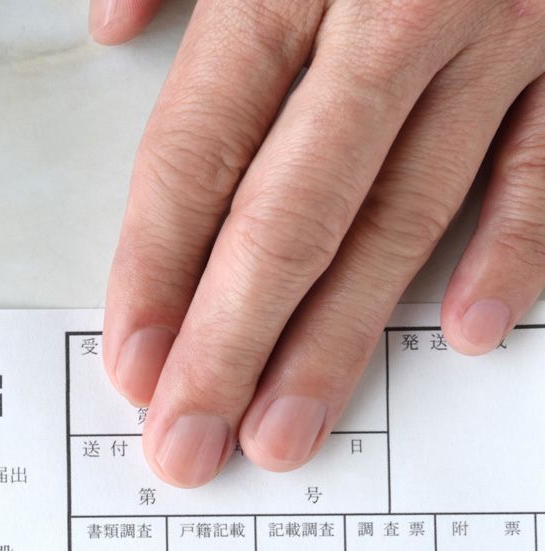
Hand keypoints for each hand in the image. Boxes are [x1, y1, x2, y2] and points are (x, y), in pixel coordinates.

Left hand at [90, 0, 544, 485]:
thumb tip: (110, 22)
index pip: (198, 152)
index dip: (155, 265)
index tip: (129, 359)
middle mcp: (392, 17)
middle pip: (289, 214)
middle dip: (230, 343)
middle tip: (185, 444)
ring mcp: (501, 38)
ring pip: (406, 216)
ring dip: (341, 337)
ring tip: (284, 430)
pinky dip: (515, 249)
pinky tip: (469, 334)